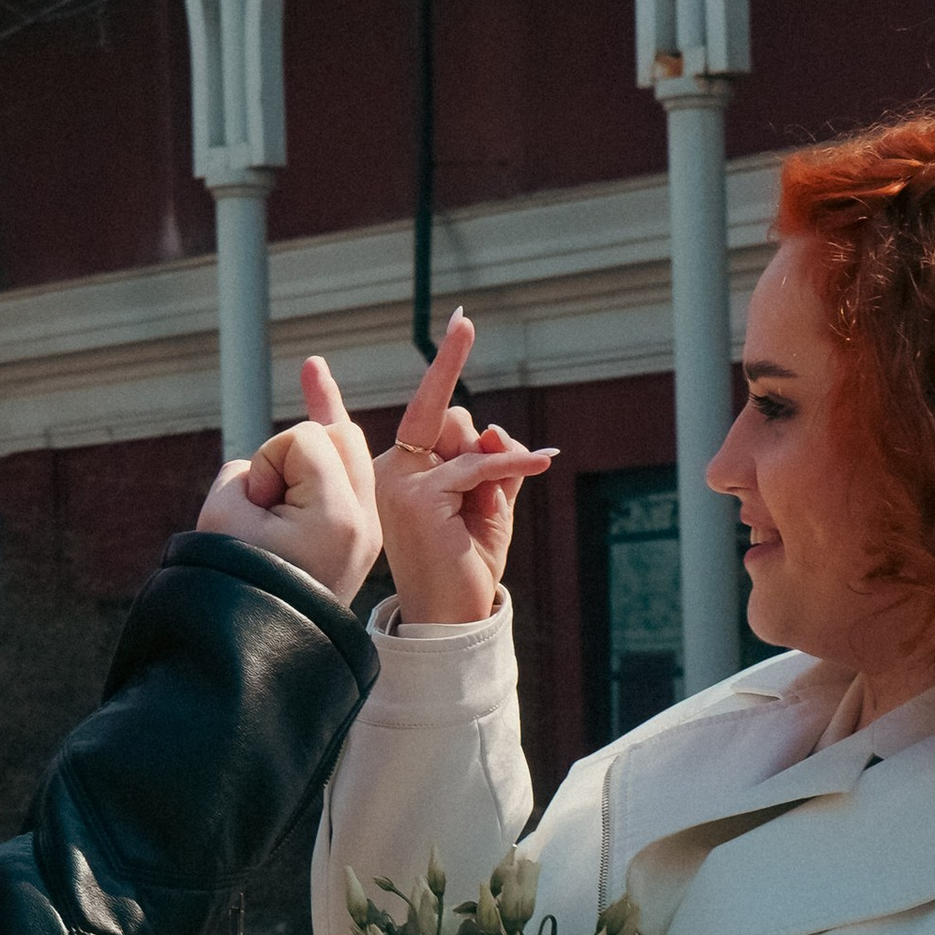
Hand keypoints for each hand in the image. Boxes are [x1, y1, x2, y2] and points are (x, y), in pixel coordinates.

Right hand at [196, 354, 379, 603]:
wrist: (255, 650)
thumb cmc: (232, 583)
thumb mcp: (224, 512)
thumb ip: (245, 470)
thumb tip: (273, 469)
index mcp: (338, 516)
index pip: (305, 438)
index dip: (268, 462)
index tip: (258, 511)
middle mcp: (364, 520)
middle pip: (339, 434)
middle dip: (295, 453)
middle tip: (270, 506)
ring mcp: (366, 528)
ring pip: (344, 450)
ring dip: (307, 462)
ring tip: (275, 499)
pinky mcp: (356, 534)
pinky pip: (348, 476)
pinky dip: (325, 458)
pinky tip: (316, 373)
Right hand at [376, 309, 555, 626]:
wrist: (452, 615)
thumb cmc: (467, 563)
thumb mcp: (488, 501)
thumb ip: (490, 459)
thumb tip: (489, 426)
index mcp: (402, 470)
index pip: (427, 407)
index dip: (446, 361)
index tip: (464, 319)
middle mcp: (392, 470)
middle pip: (450, 415)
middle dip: (481, 446)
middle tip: (487, 498)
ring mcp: (399, 481)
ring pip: (462, 432)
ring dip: (493, 463)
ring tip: (488, 512)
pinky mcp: (418, 496)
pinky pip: (477, 464)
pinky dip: (512, 464)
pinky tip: (542, 464)